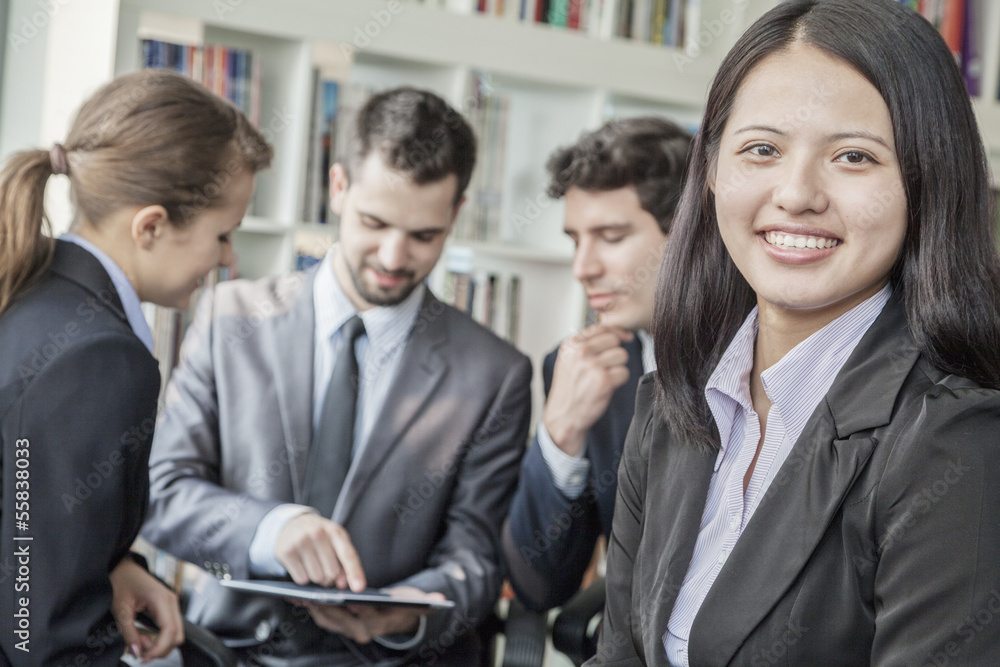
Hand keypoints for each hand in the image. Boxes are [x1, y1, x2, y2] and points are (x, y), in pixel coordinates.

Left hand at [109, 557, 183, 661]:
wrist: (122, 568)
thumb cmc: (121, 582)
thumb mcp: (121, 609)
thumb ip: (129, 633)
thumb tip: (136, 653)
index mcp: (162, 599)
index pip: (169, 631)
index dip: (158, 649)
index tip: (143, 658)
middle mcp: (171, 602)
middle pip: (177, 635)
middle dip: (160, 648)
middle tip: (139, 651)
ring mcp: (171, 604)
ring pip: (174, 634)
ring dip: (158, 644)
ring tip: (138, 640)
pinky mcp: (167, 608)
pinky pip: (169, 628)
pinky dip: (157, 637)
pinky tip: (143, 635)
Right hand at [275, 513, 365, 590]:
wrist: (292, 524)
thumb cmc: (319, 536)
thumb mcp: (335, 542)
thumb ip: (344, 563)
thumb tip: (343, 584)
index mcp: (335, 531)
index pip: (348, 555)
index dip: (354, 572)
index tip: (359, 588)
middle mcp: (318, 534)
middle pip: (332, 572)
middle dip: (330, 575)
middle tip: (324, 564)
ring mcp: (301, 542)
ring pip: (317, 578)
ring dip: (316, 577)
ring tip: (312, 562)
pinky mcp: (287, 552)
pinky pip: (302, 579)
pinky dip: (303, 577)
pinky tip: (301, 564)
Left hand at [303, 586, 444, 642]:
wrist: (398, 618)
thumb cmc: (405, 605)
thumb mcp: (417, 602)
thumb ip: (428, 602)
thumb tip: (442, 600)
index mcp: (380, 623)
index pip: (366, 615)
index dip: (355, 607)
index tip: (345, 597)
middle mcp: (364, 631)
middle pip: (341, 619)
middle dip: (326, 606)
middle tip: (312, 593)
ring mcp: (350, 631)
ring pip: (328, 621)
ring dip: (314, 608)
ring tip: (301, 594)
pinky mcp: (340, 627)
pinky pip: (323, 620)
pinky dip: (312, 609)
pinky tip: (302, 597)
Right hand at [544, 324, 633, 456]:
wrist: (563, 416)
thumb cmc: (568, 389)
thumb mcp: (569, 360)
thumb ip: (587, 344)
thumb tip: (616, 333)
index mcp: (571, 345)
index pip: (601, 327)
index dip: (616, 332)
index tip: (624, 338)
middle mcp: (580, 352)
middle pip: (614, 339)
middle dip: (616, 351)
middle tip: (609, 364)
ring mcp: (592, 366)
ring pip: (622, 355)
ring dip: (618, 366)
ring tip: (606, 376)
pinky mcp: (603, 381)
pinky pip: (624, 372)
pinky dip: (620, 380)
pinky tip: (607, 386)